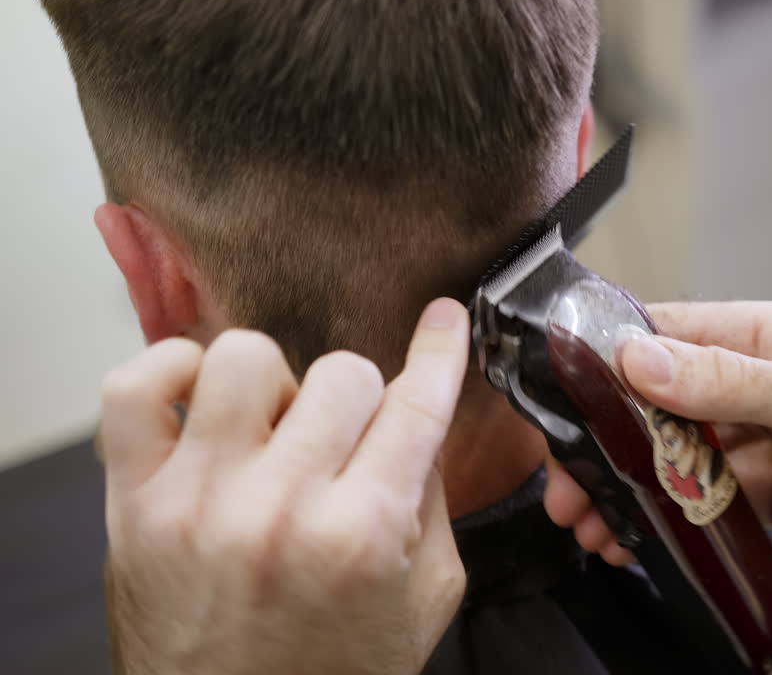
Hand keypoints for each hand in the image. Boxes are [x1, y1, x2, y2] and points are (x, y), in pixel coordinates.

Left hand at [99, 298, 470, 674]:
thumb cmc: (334, 672)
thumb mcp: (426, 599)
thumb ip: (431, 502)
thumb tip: (417, 418)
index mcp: (364, 534)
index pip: (417, 405)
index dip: (441, 353)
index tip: (444, 322)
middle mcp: (281, 509)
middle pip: (345, 375)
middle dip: (361, 404)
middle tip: (348, 445)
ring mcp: (199, 500)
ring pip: (246, 358)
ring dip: (277, 387)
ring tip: (276, 432)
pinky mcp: (135, 503)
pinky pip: (136, 388)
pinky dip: (172, 371)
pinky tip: (206, 403)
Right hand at [545, 301, 771, 590]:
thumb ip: (730, 379)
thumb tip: (639, 357)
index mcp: (762, 338)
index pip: (663, 335)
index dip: (603, 363)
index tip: (556, 400)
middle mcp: (750, 386)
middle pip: (652, 405)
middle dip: (602, 443)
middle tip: (566, 486)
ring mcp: (756, 444)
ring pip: (667, 461)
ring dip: (624, 489)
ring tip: (588, 524)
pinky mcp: (765, 498)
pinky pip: (698, 506)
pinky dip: (661, 523)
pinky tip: (633, 542)